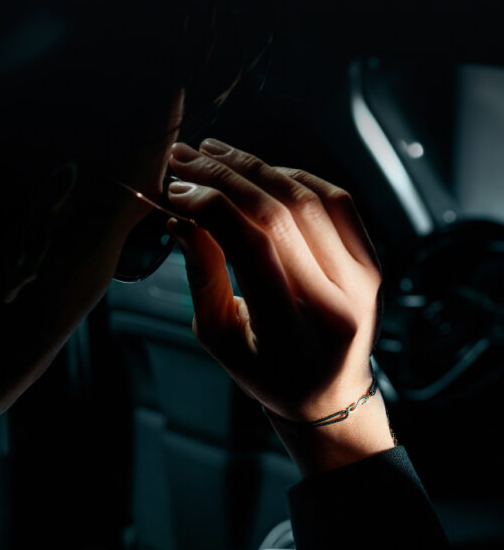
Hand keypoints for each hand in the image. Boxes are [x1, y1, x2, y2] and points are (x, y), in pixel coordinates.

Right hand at [164, 140, 384, 423]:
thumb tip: (181, 217)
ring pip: (308, 198)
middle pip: (280, 213)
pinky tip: (261, 171)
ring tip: (215, 153)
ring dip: (257, 167)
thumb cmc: (267, 373)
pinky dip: (294, 177)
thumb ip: (202, 275)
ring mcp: (362, 277)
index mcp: (292, 329)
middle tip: (185, 159)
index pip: (252, 245)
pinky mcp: (372, 261)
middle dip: (226, 177)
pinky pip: (336, 200)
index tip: (176, 191)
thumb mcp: (220, 337)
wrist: (330, 396)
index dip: (211, 207)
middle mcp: (336, 299)